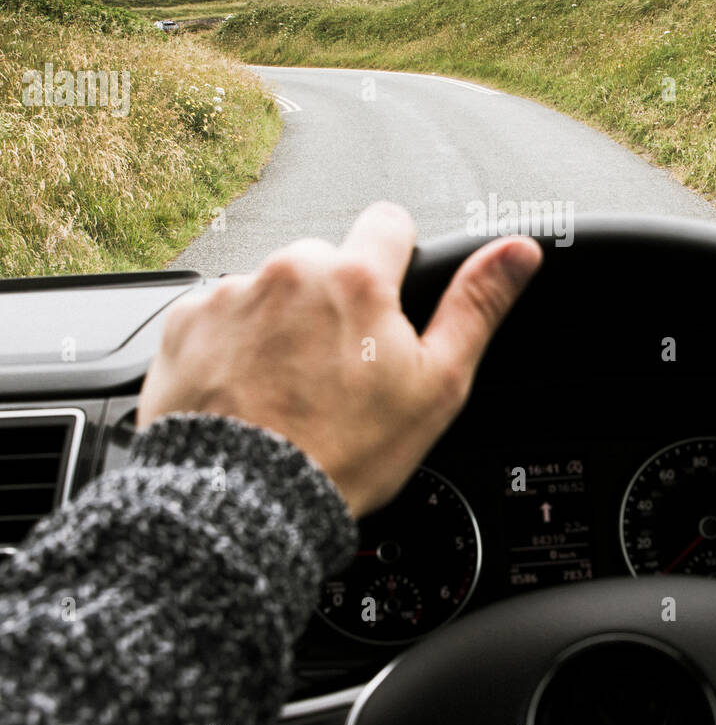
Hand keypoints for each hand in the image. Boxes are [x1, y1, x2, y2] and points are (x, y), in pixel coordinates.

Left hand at [137, 202, 542, 517]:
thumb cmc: (343, 452)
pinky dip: (235, 346)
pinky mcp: (186, 324)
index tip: (390, 304)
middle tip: (340, 369)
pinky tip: (248, 392)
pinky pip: (222, 317)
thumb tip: (519, 251)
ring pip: (273, 292)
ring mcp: (231, 295)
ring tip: (289, 389)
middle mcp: (288, 272)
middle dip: (335, 302)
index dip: (397, 261)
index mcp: (354, 277)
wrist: (243, 503)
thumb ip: (477, 305)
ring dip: (283, 325)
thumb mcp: (436, 385)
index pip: (389, 222)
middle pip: (326, 263)